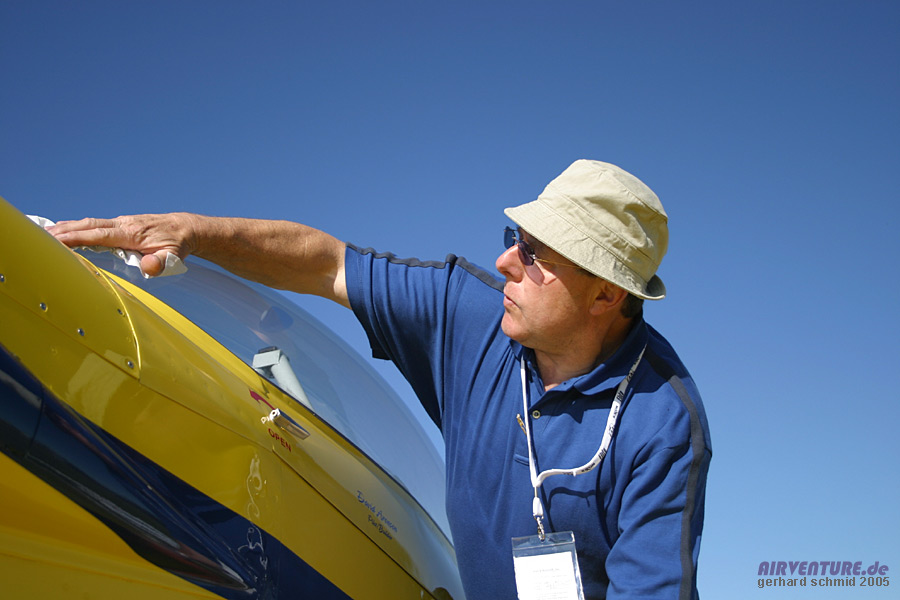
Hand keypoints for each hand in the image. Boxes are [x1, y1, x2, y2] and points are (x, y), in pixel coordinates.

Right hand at [49, 213, 198, 276]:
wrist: (187, 229)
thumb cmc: (178, 244)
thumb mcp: (174, 256)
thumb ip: (161, 263)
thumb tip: (149, 267)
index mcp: (131, 233)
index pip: (99, 235)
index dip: (77, 238)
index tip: (57, 240)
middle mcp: (123, 224)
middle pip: (88, 226)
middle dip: (65, 231)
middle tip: (42, 236)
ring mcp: (121, 222)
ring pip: (90, 223)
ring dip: (68, 227)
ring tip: (46, 233)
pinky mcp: (121, 224)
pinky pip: (95, 224)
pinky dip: (78, 226)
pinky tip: (67, 229)